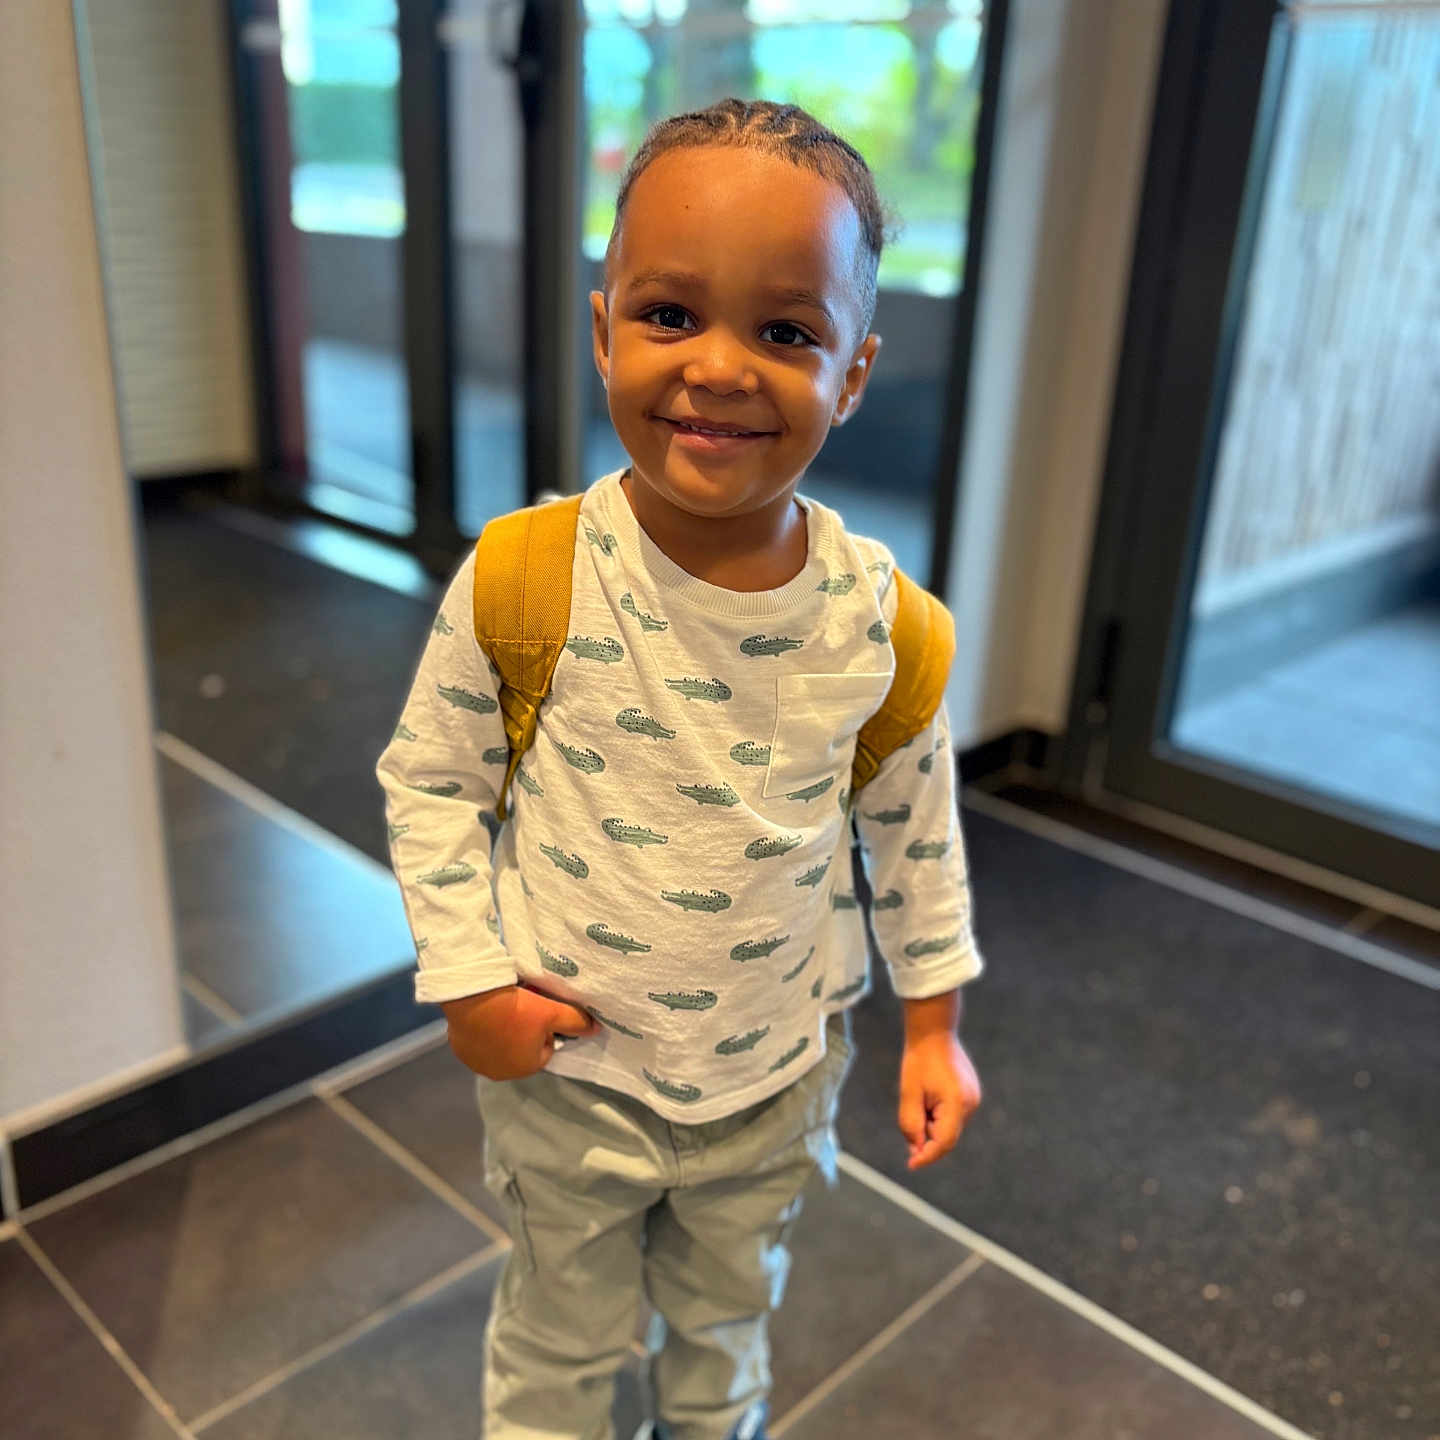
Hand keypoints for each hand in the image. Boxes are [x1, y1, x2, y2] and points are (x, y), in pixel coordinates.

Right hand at [441, 984, 598, 1079]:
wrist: (474, 999)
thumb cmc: (517, 1009)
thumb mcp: (552, 1012)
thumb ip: (576, 1022)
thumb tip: (597, 1029)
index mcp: (526, 1067)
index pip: (545, 1049)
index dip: (545, 1030)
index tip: (539, 1012)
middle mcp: (501, 1073)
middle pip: (521, 1051)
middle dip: (523, 1034)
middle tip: (521, 1009)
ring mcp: (478, 1064)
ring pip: (499, 1048)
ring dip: (503, 1033)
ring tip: (502, 1010)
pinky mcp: (460, 1053)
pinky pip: (479, 1042)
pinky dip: (483, 1032)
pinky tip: (485, 1015)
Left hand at [898, 1032, 980, 1169]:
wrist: (933, 1033)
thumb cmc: (919, 1061)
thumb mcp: (909, 1094)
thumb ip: (911, 1124)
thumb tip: (916, 1150)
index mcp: (957, 1103)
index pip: (944, 1142)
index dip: (927, 1156)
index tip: (911, 1165)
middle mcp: (971, 1104)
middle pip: (947, 1136)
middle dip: (927, 1137)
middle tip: (910, 1124)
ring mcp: (974, 1098)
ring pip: (950, 1126)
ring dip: (932, 1124)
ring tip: (920, 1098)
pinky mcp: (971, 1094)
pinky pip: (954, 1114)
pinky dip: (939, 1115)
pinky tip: (928, 1096)